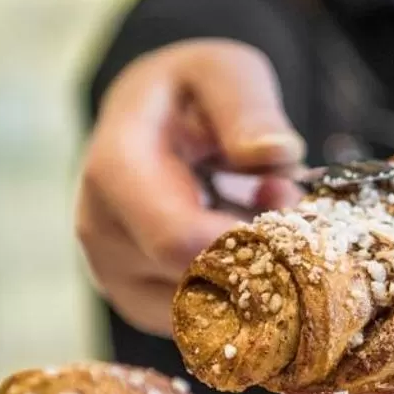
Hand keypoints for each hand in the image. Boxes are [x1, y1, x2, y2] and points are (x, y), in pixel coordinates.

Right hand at [77, 41, 305, 334]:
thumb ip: (246, 106)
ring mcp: (116, 278)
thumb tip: (270, 155)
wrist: (150, 120)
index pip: (179, 241)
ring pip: (207, 313)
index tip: (291, 214)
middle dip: (260, 258)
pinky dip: (241, 295)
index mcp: (114, 174)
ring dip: (253, 278)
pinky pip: (205, 323)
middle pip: (199, 285)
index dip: (247, 244)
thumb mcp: (223, 70)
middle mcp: (102, 235)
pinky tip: (244, 247)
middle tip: (283, 204)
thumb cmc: (191, 93)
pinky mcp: (140, 306)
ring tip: (257, 217)